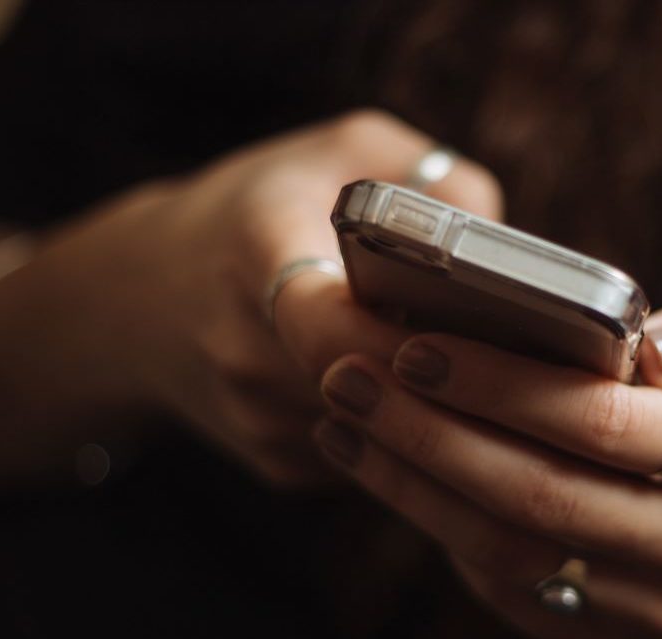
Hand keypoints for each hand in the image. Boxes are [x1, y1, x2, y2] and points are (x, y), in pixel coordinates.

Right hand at [0, 110, 500, 484]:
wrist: (137, 300)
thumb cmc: (257, 209)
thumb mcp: (338, 151)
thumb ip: (428, 175)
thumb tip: (507, 242)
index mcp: (254, 255)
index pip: (328, 322)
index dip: (406, 337)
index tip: (472, 326)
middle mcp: (245, 350)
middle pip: (374, 388)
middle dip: (450, 377)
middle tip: (524, 357)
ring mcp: (259, 420)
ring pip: (384, 431)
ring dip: (440, 410)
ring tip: (499, 374)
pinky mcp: (278, 464)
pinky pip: (371, 454)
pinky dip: (410, 429)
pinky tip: (434, 394)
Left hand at [314, 277, 661, 638]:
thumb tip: (658, 351)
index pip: (606, 423)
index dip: (503, 387)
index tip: (417, 346)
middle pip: (542, 495)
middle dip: (431, 433)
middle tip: (350, 377)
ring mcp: (657, 609)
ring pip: (508, 549)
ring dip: (409, 481)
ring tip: (345, 416)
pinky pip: (503, 587)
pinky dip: (429, 521)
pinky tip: (377, 463)